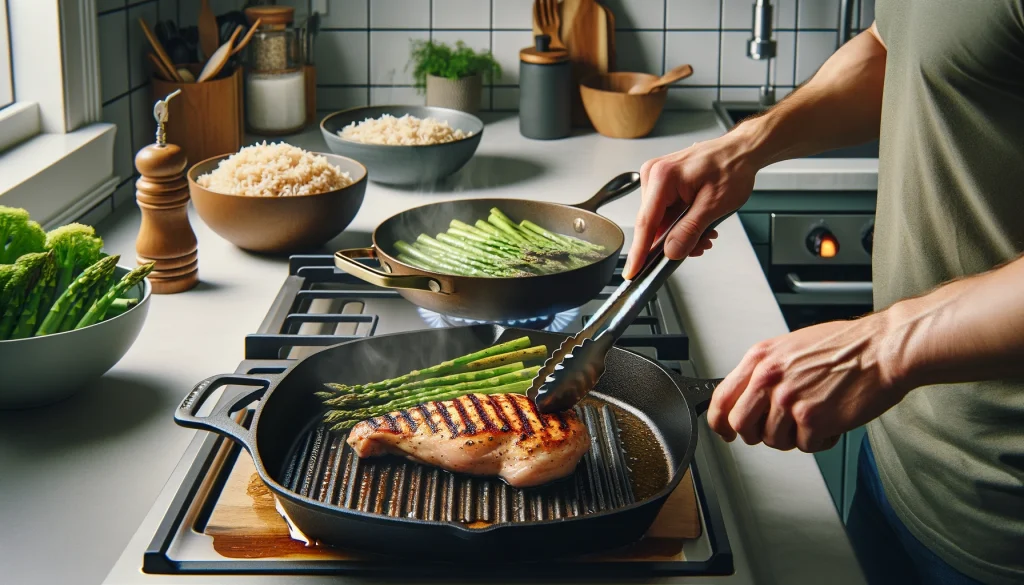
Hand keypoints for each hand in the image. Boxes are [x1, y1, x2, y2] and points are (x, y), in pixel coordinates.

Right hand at [623, 135, 759, 279]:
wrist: (741, 151)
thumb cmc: (732, 166)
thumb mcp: (714, 204)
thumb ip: (690, 230)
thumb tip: (671, 251)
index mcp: (663, 177)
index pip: (646, 222)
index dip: (639, 251)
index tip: (632, 271)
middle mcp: (655, 175)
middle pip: (653, 224)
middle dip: (673, 240)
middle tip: (698, 247)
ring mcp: (658, 179)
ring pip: (661, 221)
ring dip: (681, 233)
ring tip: (705, 234)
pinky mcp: (664, 184)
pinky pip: (667, 212)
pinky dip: (682, 223)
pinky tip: (700, 225)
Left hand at [707, 313, 906, 452]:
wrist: (881, 349)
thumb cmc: (844, 346)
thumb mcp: (789, 348)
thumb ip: (764, 372)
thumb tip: (746, 398)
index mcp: (760, 359)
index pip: (721, 398)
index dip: (720, 422)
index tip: (725, 431)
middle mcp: (769, 378)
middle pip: (741, 425)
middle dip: (757, 433)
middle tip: (779, 428)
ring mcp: (789, 399)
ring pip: (773, 440)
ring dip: (795, 436)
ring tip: (815, 416)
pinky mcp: (812, 419)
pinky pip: (805, 446)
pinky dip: (820, 440)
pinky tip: (832, 421)